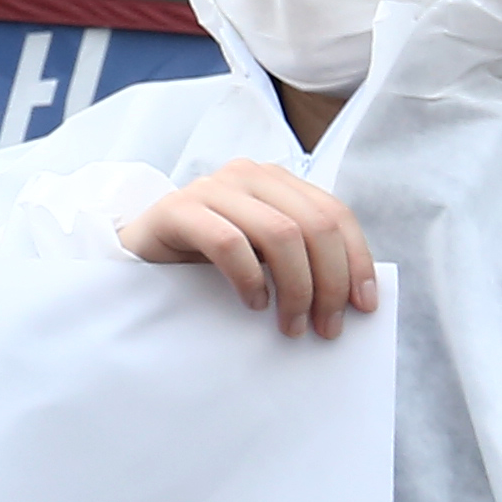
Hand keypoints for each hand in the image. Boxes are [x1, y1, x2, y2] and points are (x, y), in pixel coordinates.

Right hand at [119, 159, 380, 337]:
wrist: (137, 257)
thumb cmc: (205, 261)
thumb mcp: (263, 252)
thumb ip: (302, 254)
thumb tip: (356, 293)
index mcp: (275, 179)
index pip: (334, 213)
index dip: (356, 260)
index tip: (364, 306)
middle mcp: (247, 174)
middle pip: (313, 225)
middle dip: (329, 282)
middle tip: (325, 327)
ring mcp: (210, 188)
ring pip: (280, 233)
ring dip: (296, 287)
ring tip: (291, 324)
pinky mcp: (177, 210)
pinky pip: (229, 244)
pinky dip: (250, 279)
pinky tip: (254, 303)